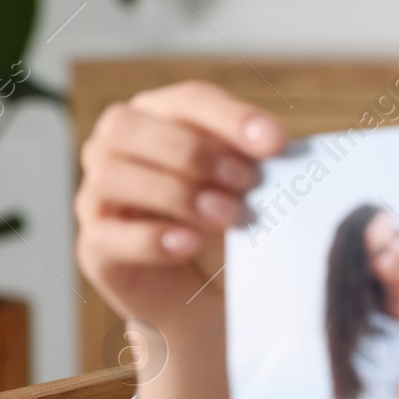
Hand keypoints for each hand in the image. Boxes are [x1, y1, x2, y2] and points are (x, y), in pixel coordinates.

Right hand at [74, 80, 283, 398]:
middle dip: (196, 154)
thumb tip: (304, 150)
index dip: (231, 119)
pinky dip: (151, 237)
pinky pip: (108, 234)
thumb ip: (264, 162)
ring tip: (227, 215)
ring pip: (116, 174)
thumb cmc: (232, 225)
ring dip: (177, 192)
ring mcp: (96, 195)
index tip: (276, 143)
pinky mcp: (94, 245)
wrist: (208, 298)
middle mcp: (116, 146)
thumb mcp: (253, 186)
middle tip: (248, 185)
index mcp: (158, 115)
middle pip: (137, 128)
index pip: (188, 100)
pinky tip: (189, 244)